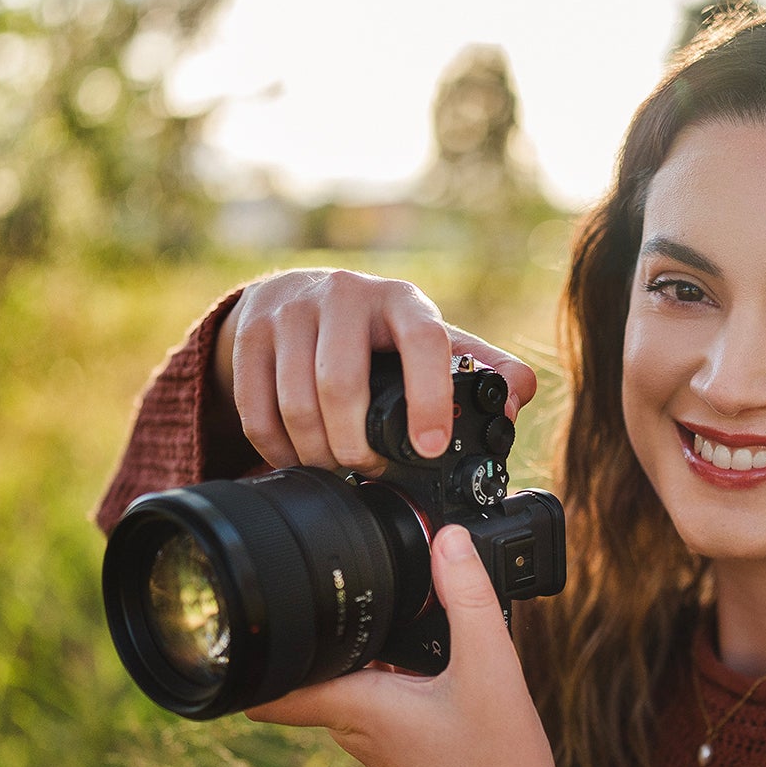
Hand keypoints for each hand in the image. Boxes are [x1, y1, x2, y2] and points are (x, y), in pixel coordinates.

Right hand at [214, 269, 539, 474]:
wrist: (300, 296)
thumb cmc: (378, 331)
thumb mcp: (433, 339)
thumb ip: (484, 369)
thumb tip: (516, 400)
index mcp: (402, 300)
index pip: (424, 342)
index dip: (428, 400)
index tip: (429, 448)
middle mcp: (346, 296)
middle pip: (341, 386)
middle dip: (355, 447)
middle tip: (369, 471)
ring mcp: (290, 312)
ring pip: (296, 403)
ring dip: (316, 453)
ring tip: (335, 468)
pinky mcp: (249, 334)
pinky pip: (255, 408)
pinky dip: (276, 449)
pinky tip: (297, 459)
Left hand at [245, 525, 563, 766]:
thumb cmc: (498, 766)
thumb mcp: (491, 668)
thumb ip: (468, 597)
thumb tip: (447, 538)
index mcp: (356, 706)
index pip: (266, 689)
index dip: (249, 652)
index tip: (248, 616)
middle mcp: (353, 725)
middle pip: (310, 666)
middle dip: (320, 626)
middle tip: (340, 579)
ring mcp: (376, 737)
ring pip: (346, 677)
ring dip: (362, 645)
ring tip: (396, 606)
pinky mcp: (401, 744)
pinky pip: (377, 692)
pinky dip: (390, 666)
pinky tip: (431, 650)